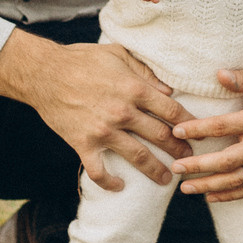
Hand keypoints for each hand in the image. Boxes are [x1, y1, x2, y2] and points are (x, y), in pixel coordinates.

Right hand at [0, 29, 190, 189]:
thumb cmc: (82, 59)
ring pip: (138, 157)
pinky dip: (110, 182)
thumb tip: (169, 89)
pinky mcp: (83, 144)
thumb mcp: (118, 55)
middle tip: (189, 159)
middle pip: (161, 136)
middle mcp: (123, 112)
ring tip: (166, 180)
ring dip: (155, 171)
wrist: (43, 73)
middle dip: (179, 150)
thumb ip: (145, 72)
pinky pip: (99, 171)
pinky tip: (119, 187)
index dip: (189, 125)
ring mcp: (103, 131)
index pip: (172, 111)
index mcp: (134, 88)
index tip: (199, 133)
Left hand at [169, 60, 242, 200]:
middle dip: (198, 166)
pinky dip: (232, 195)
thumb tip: (219, 74)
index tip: (176, 131)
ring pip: (238, 179)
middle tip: (175, 167)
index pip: (223, 127)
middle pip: (227, 161)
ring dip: (210, 186)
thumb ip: (242, 77)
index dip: (198, 130)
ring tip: (186, 187)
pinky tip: (211, 196)